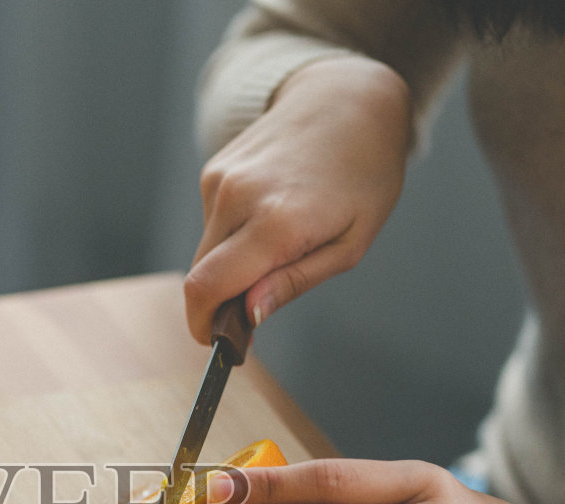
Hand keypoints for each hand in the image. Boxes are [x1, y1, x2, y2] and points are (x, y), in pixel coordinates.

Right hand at [185, 55, 411, 343]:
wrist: (348, 99)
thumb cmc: (363, 175)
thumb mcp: (350, 243)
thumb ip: (295, 282)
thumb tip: (249, 316)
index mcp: (277, 222)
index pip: (207, 289)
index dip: (204, 326)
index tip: (219, 343)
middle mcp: (238, 197)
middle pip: (200, 276)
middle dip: (221, 301)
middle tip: (258, 305)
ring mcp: (221, 180)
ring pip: (206, 250)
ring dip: (231, 264)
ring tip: (281, 241)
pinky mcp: (213, 169)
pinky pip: (212, 222)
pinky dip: (233, 234)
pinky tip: (270, 212)